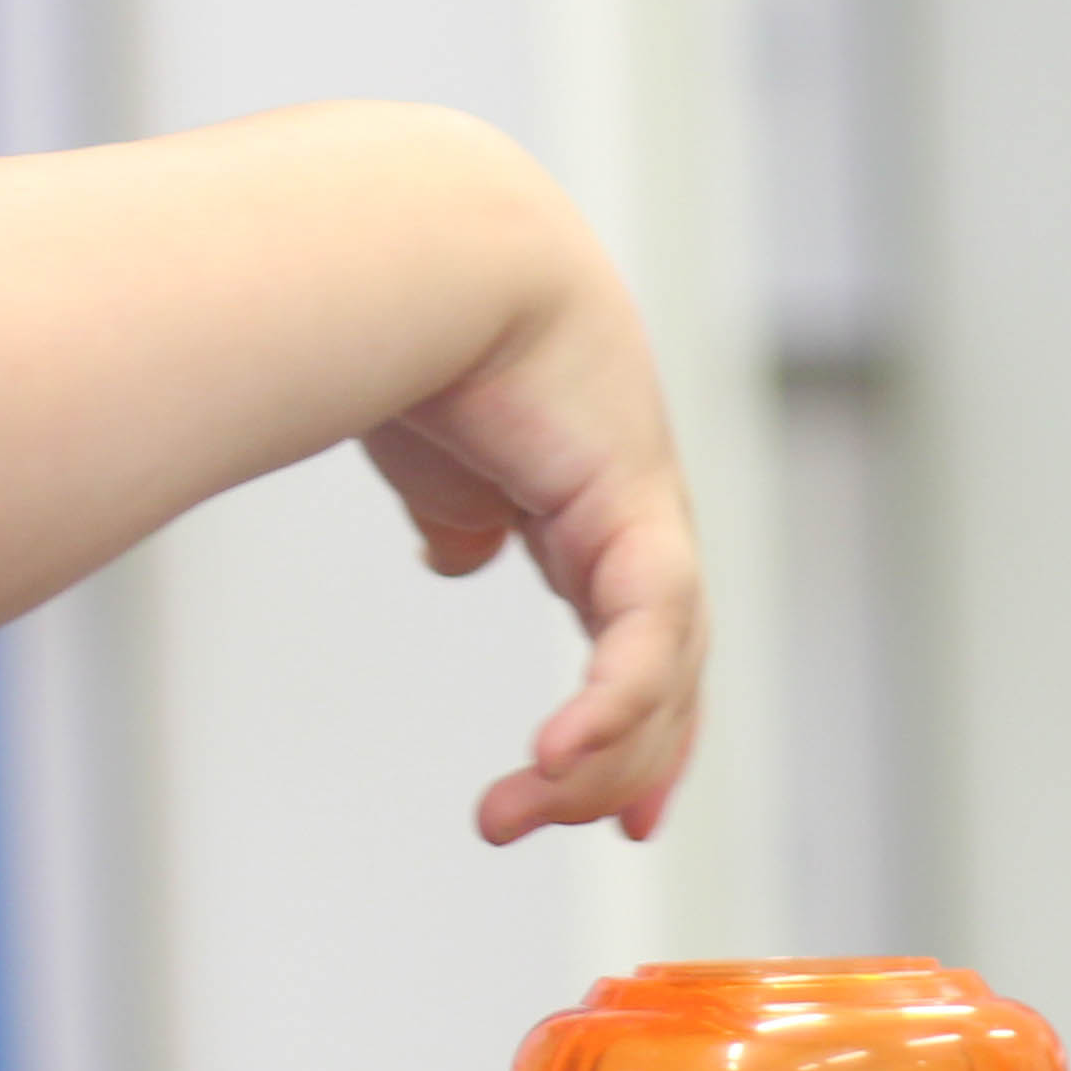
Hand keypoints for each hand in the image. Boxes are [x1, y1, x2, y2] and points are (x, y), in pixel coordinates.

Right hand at [363, 239, 702, 845]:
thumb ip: (460, 510)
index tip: (578, 778)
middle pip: (662, 666)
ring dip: (599, 755)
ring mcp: (643, 503)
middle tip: (578, 822)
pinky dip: (612, 704)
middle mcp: (632, 505)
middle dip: (626, 758)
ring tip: (516, 811)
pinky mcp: (634, 501)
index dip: (621, 712)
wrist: (418, 247)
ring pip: (660, 670)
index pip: (633, 628)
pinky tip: (556, 758)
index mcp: (587, 497)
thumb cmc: (408, 324)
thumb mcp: (431, 454)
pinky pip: (644, 635)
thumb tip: (464, 560)